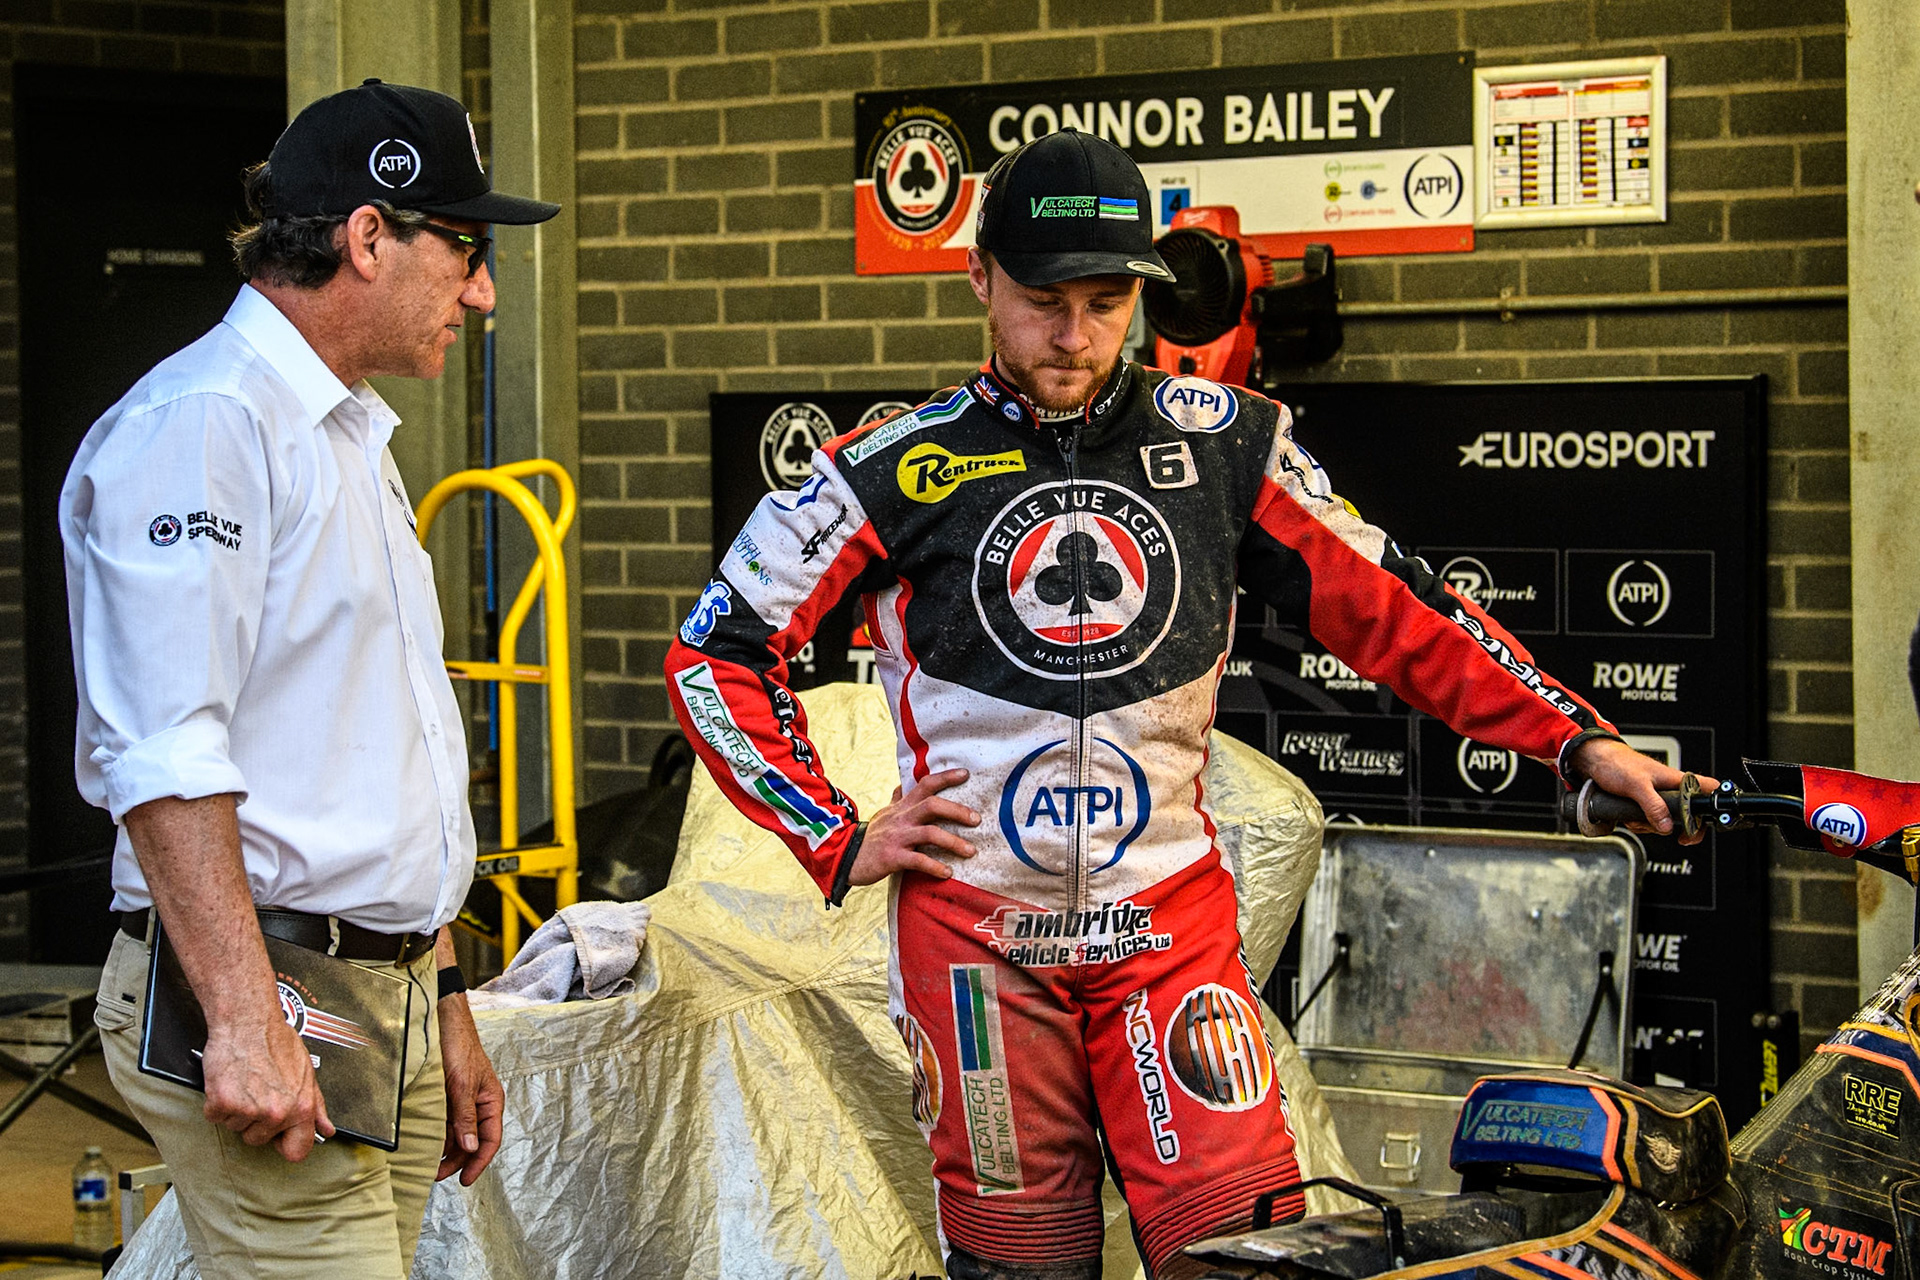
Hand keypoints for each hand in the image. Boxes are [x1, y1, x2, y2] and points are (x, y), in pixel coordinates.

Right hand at [200, 1013, 333, 1160]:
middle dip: (256, 1120)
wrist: (248, 1021)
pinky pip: (215, 1117)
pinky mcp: (223, 1104)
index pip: (297, 1152)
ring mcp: (249, 1110)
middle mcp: (277, 1112)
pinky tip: (229, 1083)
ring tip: (245, 1083)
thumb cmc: (275, 1041)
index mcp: (301, 1107)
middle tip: (258, 1091)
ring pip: (236, 1128)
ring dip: (237, 1109)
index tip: (280, 1136)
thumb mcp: (306, 1071)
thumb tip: (326, 1128)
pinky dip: (217, 1102)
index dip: (286, 1144)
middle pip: (259, 1139)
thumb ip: (316, 1105)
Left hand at [436, 993, 502, 1184]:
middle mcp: (478, 1104)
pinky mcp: (447, 1096)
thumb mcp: (463, 1086)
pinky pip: (445, 1123)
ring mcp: (462, 1101)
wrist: (443, 1023)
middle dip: (458, 1160)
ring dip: (446, 1150)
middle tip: (437, 1175)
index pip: (490, 1140)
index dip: (479, 1162)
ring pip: (458, 1134)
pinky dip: (438, 1135)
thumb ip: (466, 1117)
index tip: (464, 1180)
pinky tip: (427, 1143)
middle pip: (473, 1141)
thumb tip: (470, 1148)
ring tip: (430, 1164)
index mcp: (491, 1101)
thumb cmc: (460, 1048)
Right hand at [850, 767, 980, 885]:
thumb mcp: (883, 813)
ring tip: (971, 851)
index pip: (925, 784)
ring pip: (929, 833)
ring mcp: (897, 837)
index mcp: (902, 806)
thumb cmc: (871, 836)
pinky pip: (917, 860)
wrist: (845, 857)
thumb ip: (896, 800)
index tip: (966, 773)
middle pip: (932, 805)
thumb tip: (900, 785)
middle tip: (977, 819)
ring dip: (953, 842)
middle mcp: (901, 818)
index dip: (945, 777)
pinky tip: (948, 873)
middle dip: (957, 810)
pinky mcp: (892, 857)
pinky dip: (934, 867)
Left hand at [1571, 738, 1717, 845]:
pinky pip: (1647, 822)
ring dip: (1648, 825)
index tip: (1701, 824)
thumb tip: (1667, 826)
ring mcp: (1656, 798)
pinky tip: (1628, 816)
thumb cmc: (1616, 763)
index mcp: (1676, 780)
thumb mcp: (1637, 785)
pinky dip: (1638, 824)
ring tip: (1635, 816)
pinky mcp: (1643, 805)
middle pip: (1685, 815)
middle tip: (1661, 827)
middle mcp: (1670, 789)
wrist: (1593, 761)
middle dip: (1671, 826)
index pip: (1708, 790)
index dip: (1710, 808)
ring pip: (1664, 822)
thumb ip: (1653, 806)